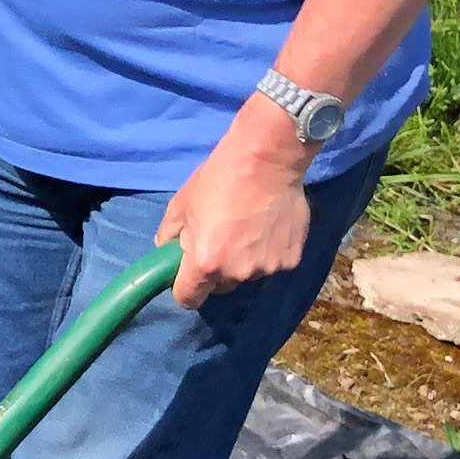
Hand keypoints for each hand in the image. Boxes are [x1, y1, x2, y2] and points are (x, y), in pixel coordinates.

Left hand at [157, 103, 315, 308]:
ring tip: (247, 228)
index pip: (188, 299)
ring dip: (244, 260)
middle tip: (219, 239)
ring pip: (248, 274)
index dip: (185, 288)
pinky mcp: (291, 259)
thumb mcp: (181, 205)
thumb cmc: (218, 179)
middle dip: (215, 271)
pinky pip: (272, 263)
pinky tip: (267, 226)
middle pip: (220, 286)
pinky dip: (268, 251)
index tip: (186, 275)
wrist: (266, 159)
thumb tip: (168, 250)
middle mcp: (237, 273)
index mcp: (205, 263)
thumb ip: (169, 235)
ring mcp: (267, 268)